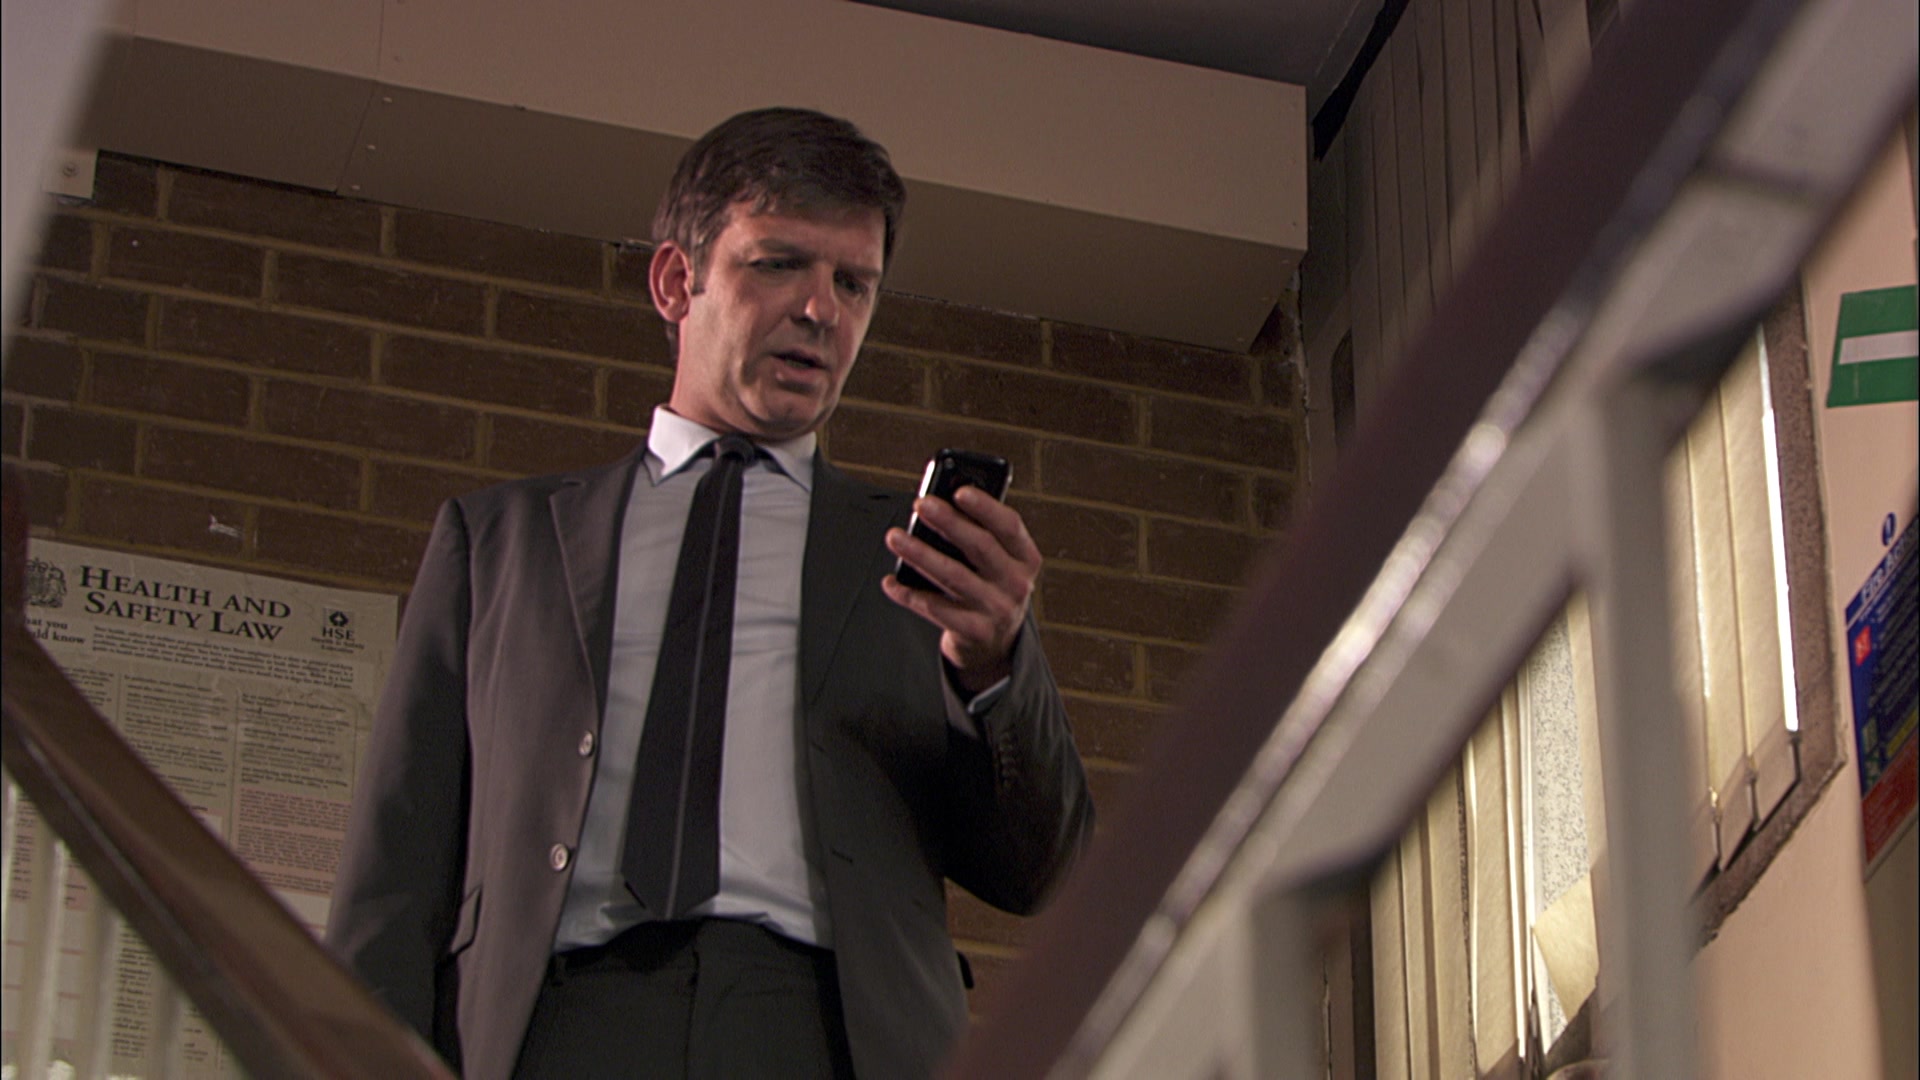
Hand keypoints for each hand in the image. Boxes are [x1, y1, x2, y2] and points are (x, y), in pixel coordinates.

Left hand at [881, 486, 1041, 693]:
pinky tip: (892, 581)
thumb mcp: (999, 561)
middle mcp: (1016, 584)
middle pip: (980, 546)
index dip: (985, 507)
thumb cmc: (991, 586)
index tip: (959, 492)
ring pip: (953, 575)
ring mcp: (996, 609)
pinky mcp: (975, 631)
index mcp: (1025, 558)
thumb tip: (940, 506)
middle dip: (948, 522)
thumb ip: (980, 533)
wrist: (996, 641)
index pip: (1009, 526)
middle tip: (921, 505)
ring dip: (920, 554)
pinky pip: (935, 608)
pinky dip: (909, 593)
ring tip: (895, 538)